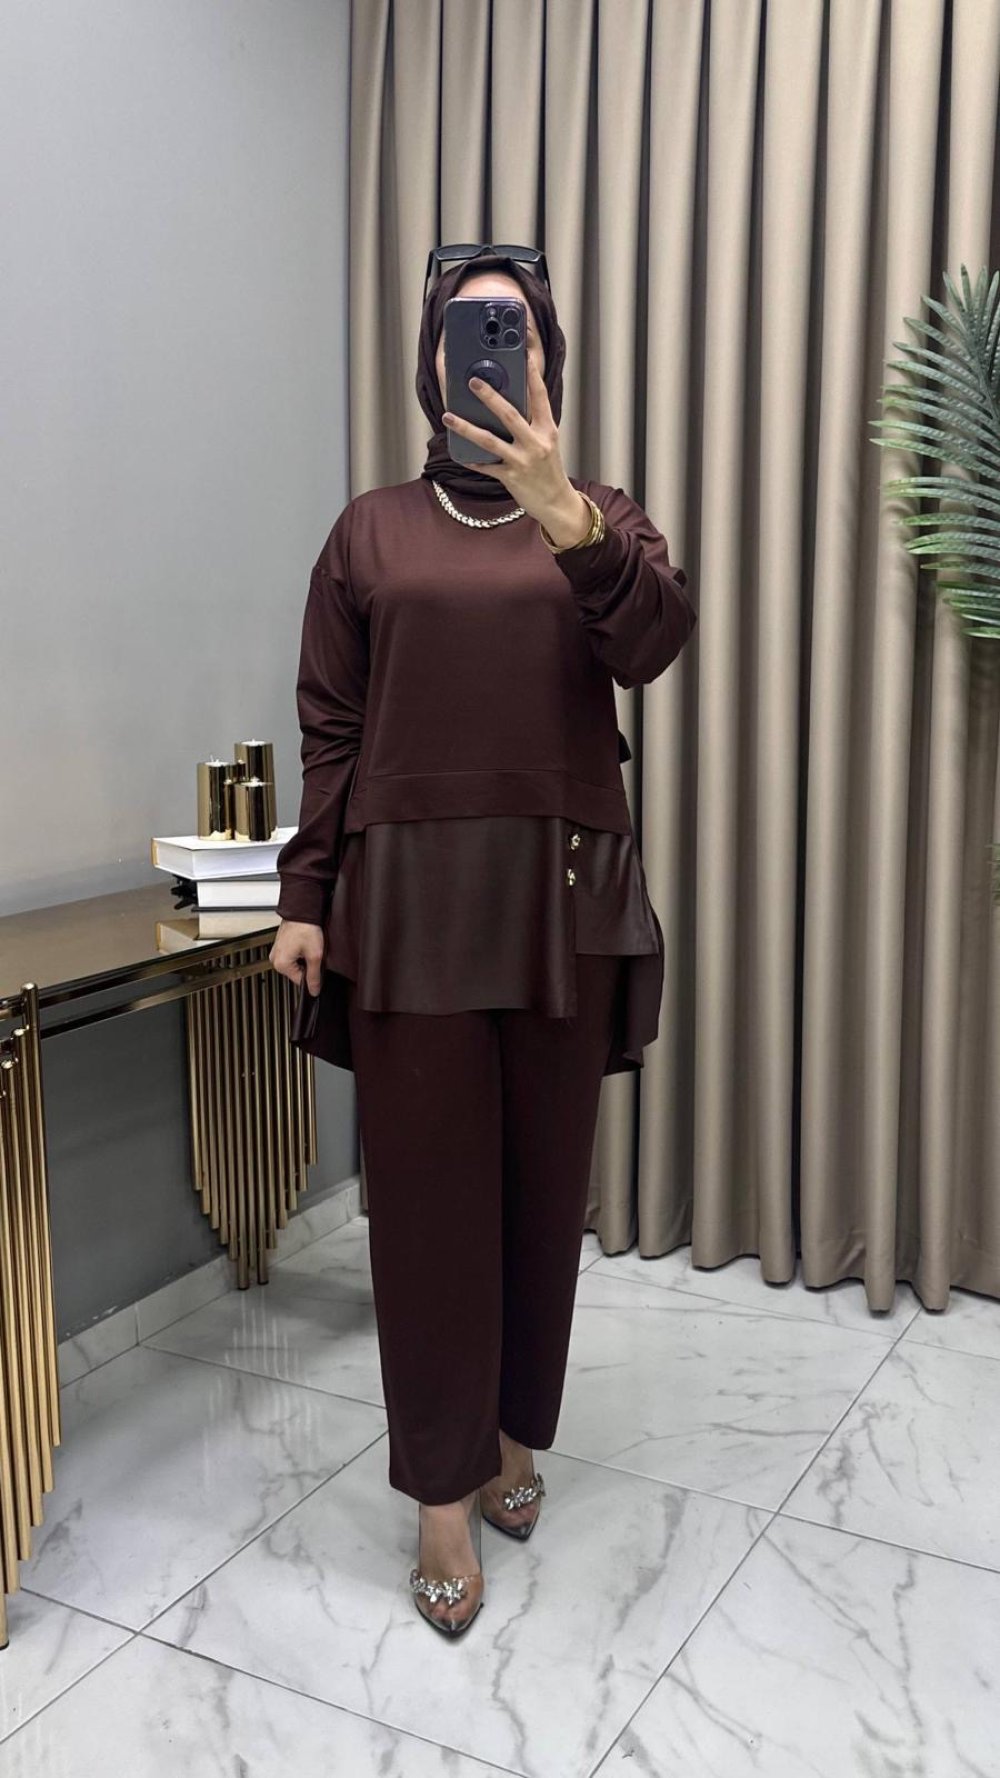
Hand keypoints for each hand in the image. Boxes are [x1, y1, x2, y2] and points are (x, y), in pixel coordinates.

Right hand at [270, 920, 324, 994]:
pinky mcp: (281, 945)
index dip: (312, 976)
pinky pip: (293, 956)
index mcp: (281, 964)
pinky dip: (301, 952)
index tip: (318, 967)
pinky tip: (305, 943)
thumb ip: (314, 976)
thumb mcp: (315, 955)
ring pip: (296, 964)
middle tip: (313, 953)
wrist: (302, 910)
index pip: (299, 981)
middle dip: (308, 966)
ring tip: (309, 946)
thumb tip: (314, 990)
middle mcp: (275, 959)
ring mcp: (277, 952)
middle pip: (297, 973)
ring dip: (304, 959)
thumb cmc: (305, 928)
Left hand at [442, 357, 592, 545]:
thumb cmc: (549, 469)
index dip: (532, 375)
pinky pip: (486, 466)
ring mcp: (522, 461)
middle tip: (472, 381)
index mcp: (547, 429)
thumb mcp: (547, 441)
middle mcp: (536, 443)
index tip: (522, 356)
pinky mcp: (511, 478)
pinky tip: (459, 453)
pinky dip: (472, 460)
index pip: (539, 397)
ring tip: (448, 416)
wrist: (556, 502)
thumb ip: (531, 423)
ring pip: (490, 441)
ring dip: (466, 428)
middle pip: (509, 415)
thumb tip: (506, 404)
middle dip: (489, 396)